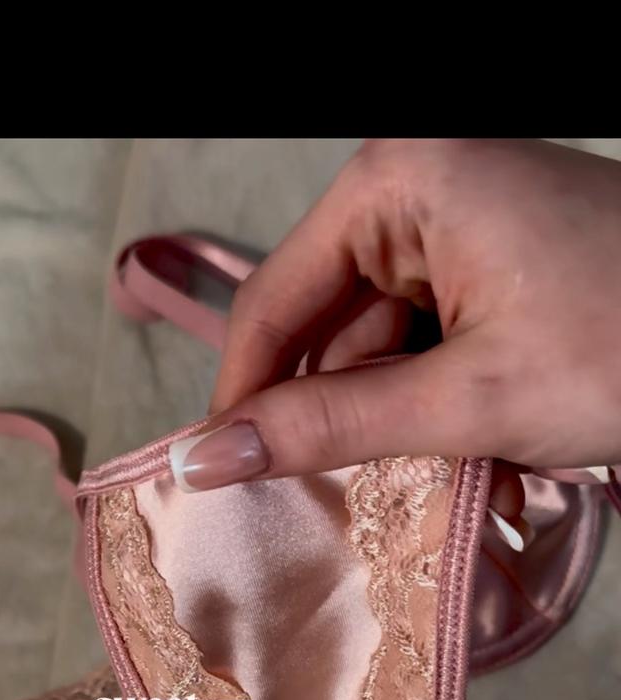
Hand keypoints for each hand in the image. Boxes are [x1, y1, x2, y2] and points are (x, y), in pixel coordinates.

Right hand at [170, 139, 620, 499]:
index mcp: (398, 181)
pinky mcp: (502, 263)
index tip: (216, 482)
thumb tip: (206, 460)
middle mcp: (421, 185)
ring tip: (454, 482)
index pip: (277, 301)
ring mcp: (466, 224)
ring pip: (387, 348)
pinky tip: (492, 459)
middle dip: (347, 422)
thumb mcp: (467, 400)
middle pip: (332, 328)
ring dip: (409, 430)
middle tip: (341, 510)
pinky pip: (437, 344)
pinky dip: (450, 411)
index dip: (243, 398)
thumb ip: (331, 428)